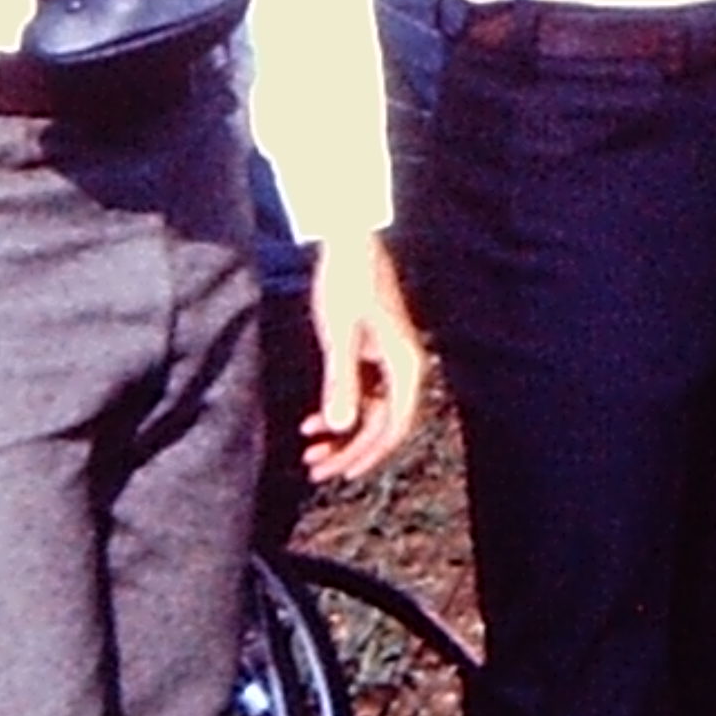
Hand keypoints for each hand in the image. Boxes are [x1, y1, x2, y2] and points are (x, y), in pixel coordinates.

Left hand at [300, 230, 429, 484]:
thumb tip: (340, 427)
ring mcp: (389, 361)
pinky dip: (339, 409)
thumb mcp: (340, 335)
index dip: (367, 455)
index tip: (340, 474)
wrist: (350, 241)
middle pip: (382, 426)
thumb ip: (341, 382)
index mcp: (406, 366)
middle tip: (315, 470)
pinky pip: (361, 395)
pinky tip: (311, 423)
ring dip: (341, 435)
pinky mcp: (373, 352)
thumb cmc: (347, 282)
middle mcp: (404, 368)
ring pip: (370, 413)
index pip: (394, 427)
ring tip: (309, 452)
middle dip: (348, 451)